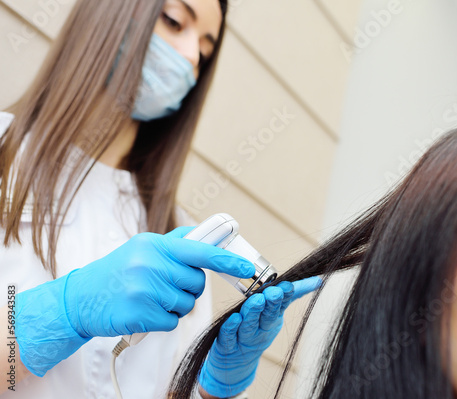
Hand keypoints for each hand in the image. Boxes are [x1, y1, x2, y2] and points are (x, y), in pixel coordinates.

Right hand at [14, 227, 254, 376]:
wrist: (81, 298)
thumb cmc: (118, 271)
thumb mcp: (143, 247)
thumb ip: (175, 243)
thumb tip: (207, 235)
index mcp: (155, 245)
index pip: (200, 251)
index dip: (227, 260)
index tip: (246, 267)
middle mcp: (151, 264)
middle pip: (196, 283)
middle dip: (187, 287)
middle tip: (165, 285)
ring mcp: (145, 290)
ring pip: (186, 304)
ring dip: (174, 306)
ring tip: (151, 298)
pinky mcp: (141, 314)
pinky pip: (172, 322)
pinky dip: (163, 320)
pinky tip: (144, 311)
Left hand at [198, 276, 321, 397]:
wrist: (238, 363)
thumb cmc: (257, 332)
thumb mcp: (276, 313)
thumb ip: (291, 295)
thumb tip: (317, 281)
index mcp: (273, 319)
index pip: (282, 305)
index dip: (285, 295)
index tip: (288, 285)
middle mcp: (261, 329)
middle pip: (268, 315)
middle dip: (272, 303)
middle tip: (274, 292)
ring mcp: (245, 338)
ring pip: (249, 324)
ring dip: (253, 312)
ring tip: (257, 300)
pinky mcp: (228, 345)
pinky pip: (229, 336)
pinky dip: (232, 328)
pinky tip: (234, 318)